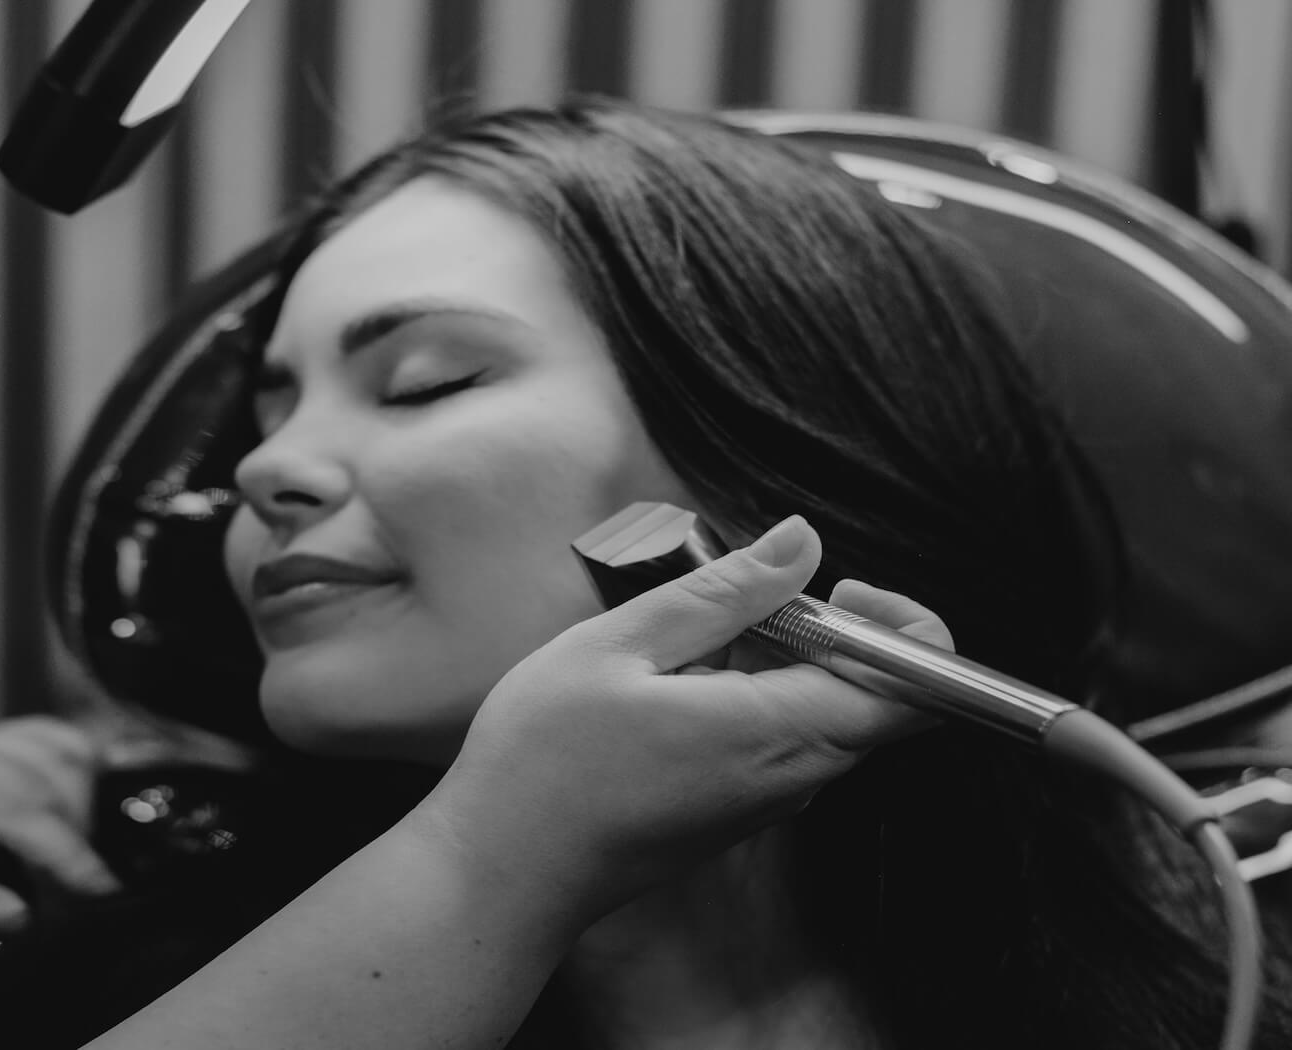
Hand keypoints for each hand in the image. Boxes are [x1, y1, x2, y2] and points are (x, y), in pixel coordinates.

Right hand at [421, 516, 949, 917]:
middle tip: (737, 602)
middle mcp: (792, 778)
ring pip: (822, 713)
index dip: (906, 627)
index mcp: (777, 732)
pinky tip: (667, 687)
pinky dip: (748, 695)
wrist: (502, 873)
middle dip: (825, 629)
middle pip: (873, 695)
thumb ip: (724, 592)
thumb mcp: (622, 645)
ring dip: (777, 661)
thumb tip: (803, 542)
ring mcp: (766, 801)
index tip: (839, 588)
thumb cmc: (545, 763)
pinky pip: (780, 740)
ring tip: (682, 646)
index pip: (917, 691)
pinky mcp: (736, 810)